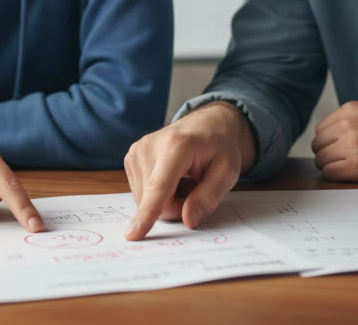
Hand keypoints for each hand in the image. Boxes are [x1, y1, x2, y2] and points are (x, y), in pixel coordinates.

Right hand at [123, 101, 255, 240]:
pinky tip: (172, 177)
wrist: (207, 124)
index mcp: (176, 146)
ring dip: (168, 199)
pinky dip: (159, 193)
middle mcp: (149, 146)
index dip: (147, 214)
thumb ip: (208, 198)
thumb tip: (188, 221)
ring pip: (146, 201)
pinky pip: (142, 194)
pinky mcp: (130, 158)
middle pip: (155, 201)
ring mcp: (136, 151)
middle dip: (177, 205)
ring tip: (184, 179)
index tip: (133, 234)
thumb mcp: (227, 172)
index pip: (159, 187)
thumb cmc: (219, 147)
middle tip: (195, 186)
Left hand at [311, 101, 357, 182]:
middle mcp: (347, 124)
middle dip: (328, 154)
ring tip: (351, 169)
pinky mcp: (356, 166)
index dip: (329, 142)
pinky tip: (353, 175)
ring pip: (321, 160)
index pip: (321, 129)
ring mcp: (350, 145)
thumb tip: (329, 138)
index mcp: (350, 110)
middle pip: (318, 144)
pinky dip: (337, 177)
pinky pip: (330, 173)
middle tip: (344, 161)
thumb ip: (352, 122)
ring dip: (331, 167)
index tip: (340, 149)